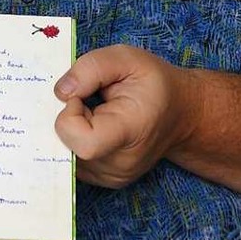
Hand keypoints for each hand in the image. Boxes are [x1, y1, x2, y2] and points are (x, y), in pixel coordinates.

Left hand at [54, 45, 195, 187]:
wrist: (180, 114)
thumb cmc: (153, 83)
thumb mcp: (127, 58)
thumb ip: (91, 68)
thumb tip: (60, 92)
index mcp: (130, 133)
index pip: (84, 142)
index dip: (70, 116)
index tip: (81, 96)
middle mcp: (121, 164)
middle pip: (68, 147)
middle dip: (68, 119)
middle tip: (89, 101)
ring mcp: (112, 177)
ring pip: (65, 154)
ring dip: (71, 129)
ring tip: (96, 112)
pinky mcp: (104, 180)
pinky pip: (71, 161)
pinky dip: (74, 141)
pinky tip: (94, 125)